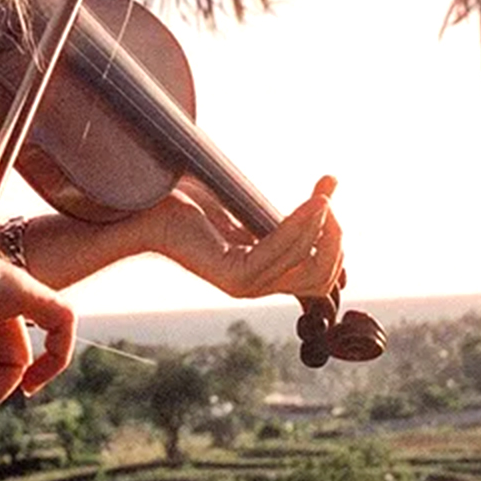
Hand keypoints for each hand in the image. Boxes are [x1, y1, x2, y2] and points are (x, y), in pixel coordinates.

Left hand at [149, 174, 343, 299]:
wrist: (145, 206)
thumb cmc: (191, 203)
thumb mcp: (248, 212)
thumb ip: (281, 219)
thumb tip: (329, 197)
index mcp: (263, 275)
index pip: (320, 275)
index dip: (335, 241)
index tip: (329, 196)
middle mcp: (256, 287)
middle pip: (321, 277)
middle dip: (335, 236)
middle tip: (327, 196)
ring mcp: (244, 285)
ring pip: (305, 263)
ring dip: (320, 225)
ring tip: (323, 194)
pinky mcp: (232, 275)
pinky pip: (279, 251)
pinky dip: (300, 226)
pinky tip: (311, 203)